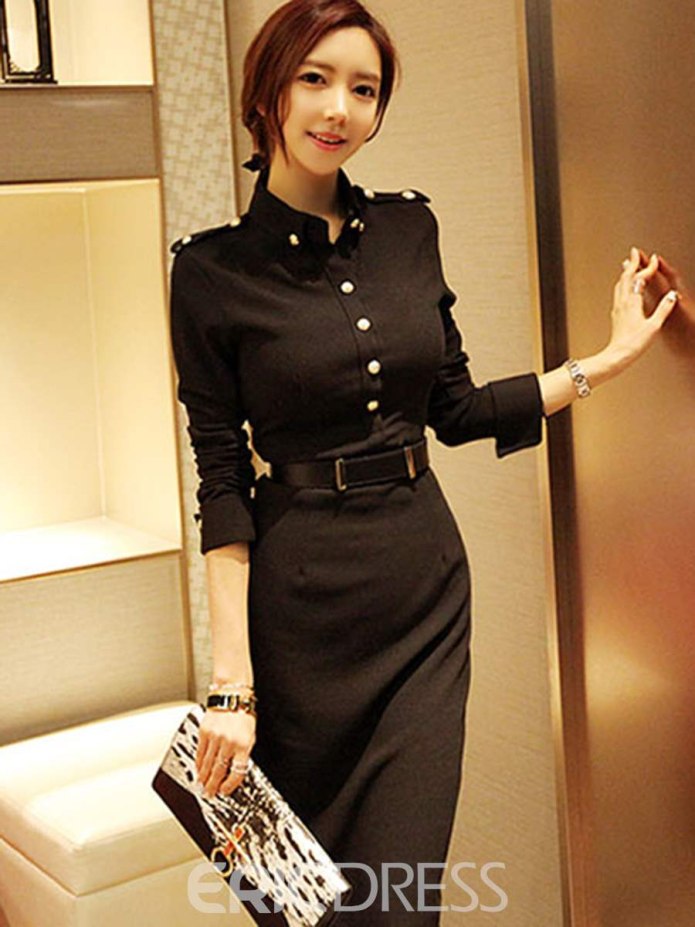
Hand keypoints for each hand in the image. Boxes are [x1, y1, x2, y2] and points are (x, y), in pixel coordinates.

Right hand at [196, 708, 255, 797]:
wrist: (232, 695)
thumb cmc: (243, 714)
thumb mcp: (251, 735)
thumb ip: (243, 752)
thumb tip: (234, 770)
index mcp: (244, 744)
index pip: (237, 772)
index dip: (230, 785)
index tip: (226, 790)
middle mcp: (229, 742)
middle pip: (219, 770)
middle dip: (213, 785)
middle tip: (210, 794)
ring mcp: (215, 737)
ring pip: (208, 764)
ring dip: (204, 777)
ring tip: (202, 786)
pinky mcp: (204, 732)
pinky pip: (200, 753)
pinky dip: (199, 763)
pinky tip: (198, 770)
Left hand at [606, 246, 678, 366]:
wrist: (617, 355)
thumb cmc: (634, 343)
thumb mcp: (654, 326)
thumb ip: (664, 308)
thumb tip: (671, 295)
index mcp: (632, 302)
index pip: (640, 278)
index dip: (648, 267)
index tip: (654, 259)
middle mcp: (622, 302)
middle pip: (626, 277)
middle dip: (632, 263)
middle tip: (635, 252)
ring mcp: (617, 308)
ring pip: (620, 284)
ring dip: (626, 272)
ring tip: (629, 265)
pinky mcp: (616, 314)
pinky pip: (619, 292)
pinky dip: (623, 284)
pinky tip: (625, 288)